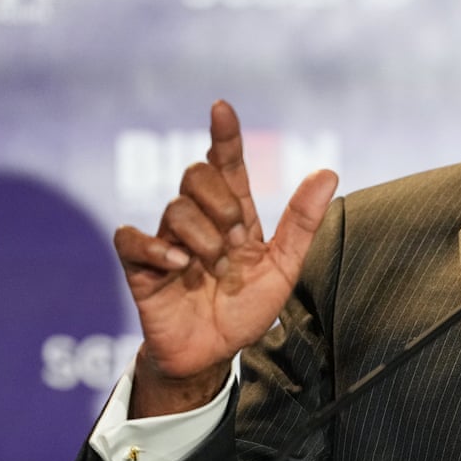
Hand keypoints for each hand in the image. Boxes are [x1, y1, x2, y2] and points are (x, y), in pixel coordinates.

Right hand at [114, 100, 338, 416]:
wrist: (214, 353)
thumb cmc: (246, 308)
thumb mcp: (285, 266)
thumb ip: (303, 221)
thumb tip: (328, 171)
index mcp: (234, 215)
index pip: (225, 163)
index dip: (224, 135)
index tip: (222, 107)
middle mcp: (199, 221)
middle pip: (197, 175)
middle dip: (222, 204)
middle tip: (237, 242)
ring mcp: (168, 241)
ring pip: (175, 207)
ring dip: (203, 238)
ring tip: (214, 268)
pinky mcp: (142, 267)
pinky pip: (132, 238)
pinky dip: (157, 248)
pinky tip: (180, 267)